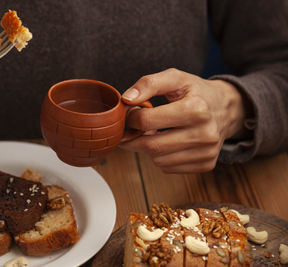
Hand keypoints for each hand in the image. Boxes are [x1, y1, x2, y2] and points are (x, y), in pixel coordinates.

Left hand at [120, 68, 245, 172]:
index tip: (130, 114)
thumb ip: (148, 84)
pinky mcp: (206, 164)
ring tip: (154, 133)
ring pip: (158, 160)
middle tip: (131, 130)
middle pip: (151, 146)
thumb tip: (126, 99)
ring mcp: (207, 152)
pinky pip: (169, 168)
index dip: (131, 118)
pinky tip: (167, 142)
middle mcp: (205, 133)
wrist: (226, 107)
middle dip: (134, 138)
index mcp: (196, 109)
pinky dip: (161, 157)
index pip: (146, 121)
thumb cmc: (196, 92)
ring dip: (148, 148)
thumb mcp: (175, 78)